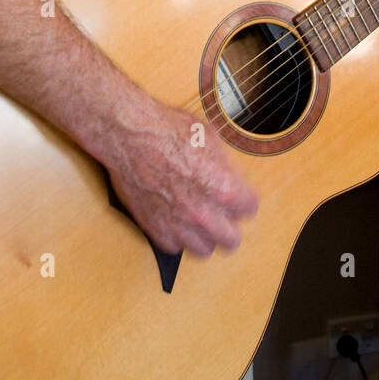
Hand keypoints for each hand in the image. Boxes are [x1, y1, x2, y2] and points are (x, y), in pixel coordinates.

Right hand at [105, 101, 258, 257]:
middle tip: (224, 214)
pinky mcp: (154, 227)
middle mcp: (202, 213)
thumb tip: (230, 177)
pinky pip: (174, 246)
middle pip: (231, 240)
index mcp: (222, 188)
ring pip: (204, 250)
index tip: (238, 194)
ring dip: (205, 236)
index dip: (244, 198)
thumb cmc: (166, 129)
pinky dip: (177, 237)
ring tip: (200, 220)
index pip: (249, 209)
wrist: (129, 135)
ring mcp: (177, 224)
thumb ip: (225, 166)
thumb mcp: (209, 137)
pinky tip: (177, 220)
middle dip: (231, 225)